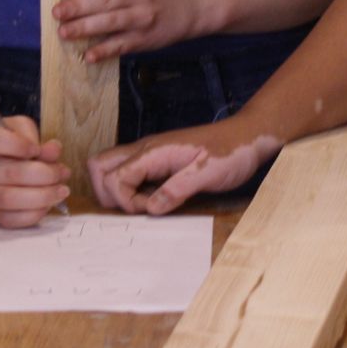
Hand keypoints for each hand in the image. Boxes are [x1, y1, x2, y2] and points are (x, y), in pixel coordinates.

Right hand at [0, 115, 69, 228]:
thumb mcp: (11, 128)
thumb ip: (32, 136)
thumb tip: (54, 151)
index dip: (19, 145)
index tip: (37, 148)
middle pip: (7, 173)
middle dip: (43, 174)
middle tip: (61, 172)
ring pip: (8, 200)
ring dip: (42, 196)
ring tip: (61, 190)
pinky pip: (9, 219)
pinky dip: (33, 214)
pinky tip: (47, 204)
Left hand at [54, 0, 208, 60]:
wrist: (193, 0)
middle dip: (77, 6)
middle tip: (57, 12)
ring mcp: (144, 15)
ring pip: (111, 22)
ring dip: (84, 28)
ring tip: (63, 32)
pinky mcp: (147, 37)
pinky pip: (122, 45)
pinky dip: (104, 51)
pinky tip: (88, 55)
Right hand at [88, 116, 280, 214]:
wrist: (247, 137)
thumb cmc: (231, 152)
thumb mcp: (209, 173)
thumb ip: (178, 189)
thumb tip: (151, 208)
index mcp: (154, 151)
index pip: (115, 176)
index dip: (125, 200)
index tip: (149, 209)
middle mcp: (145, 150)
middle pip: (99, 166)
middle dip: (108, 193)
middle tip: (137, 209)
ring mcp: (149, 154)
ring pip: (110, 168)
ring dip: (116, 191)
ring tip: (144, 206)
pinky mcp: (156, 162)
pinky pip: (128, 173)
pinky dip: (129, 190)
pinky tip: (154, 200)